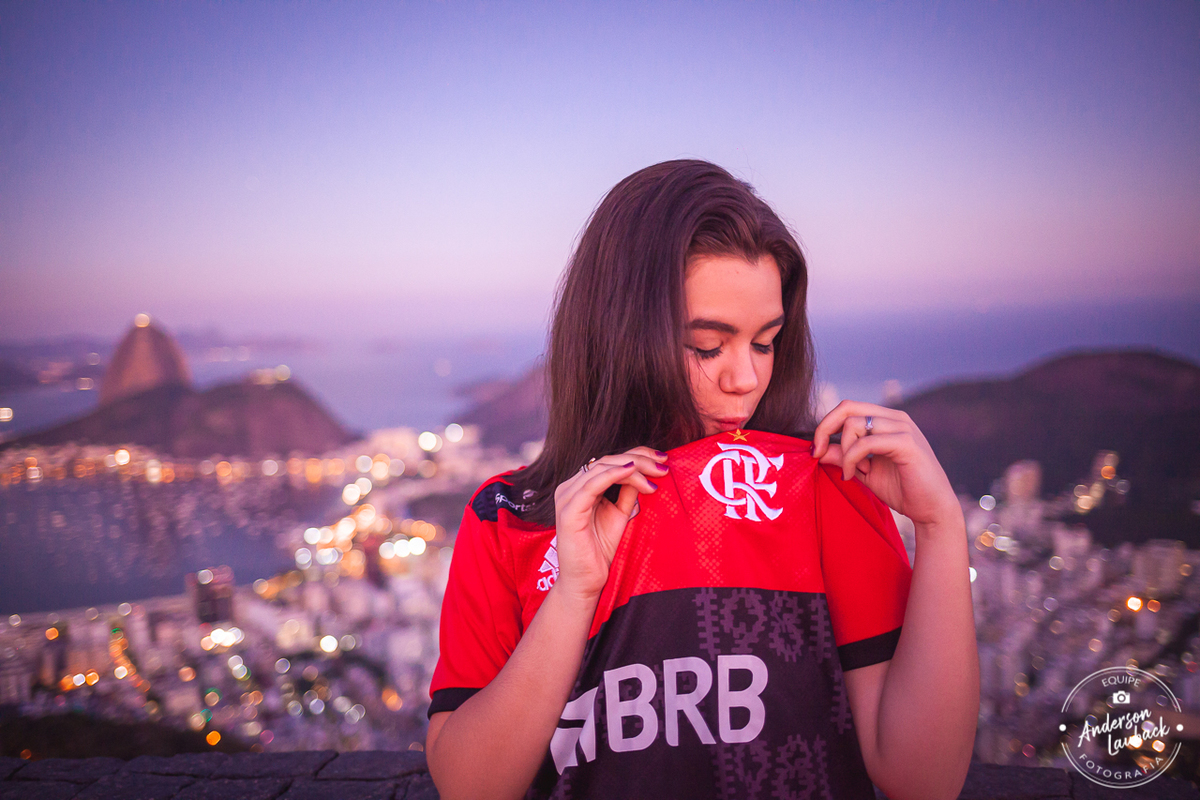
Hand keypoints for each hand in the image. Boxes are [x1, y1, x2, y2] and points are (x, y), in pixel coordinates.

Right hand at [552, 446, 667, 600]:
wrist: (585, 581)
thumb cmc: (599, 551)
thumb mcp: (619, 514)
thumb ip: (627, 492)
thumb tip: (644, 473)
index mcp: (581, 486)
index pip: (610, 461)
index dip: (637, 455)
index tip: (662, 459)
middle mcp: (570, 487)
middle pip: (607, 460)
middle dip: (639, 459)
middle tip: (663, 464)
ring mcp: (567, 497)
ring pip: (601, 468)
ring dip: (633, 466)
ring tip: (655, 473)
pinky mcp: (569, 510)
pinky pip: (592, 484)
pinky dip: (613, 475)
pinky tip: (632, 472)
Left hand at [810, 401, 960, 528]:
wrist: (931, 510)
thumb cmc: (901, 489)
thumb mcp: (863, 472)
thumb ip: (844, 457)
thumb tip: (819, 449)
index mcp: (886, 420)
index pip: (848, 408)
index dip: (825, 425)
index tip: (817, 450)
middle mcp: (895, 418)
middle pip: (847, 407)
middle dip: (825, 429)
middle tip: (819, 454)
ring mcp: (902, 428)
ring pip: (854, 424)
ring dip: (845, 451)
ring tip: (854, 472)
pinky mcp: (907, 443)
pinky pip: (866, 442)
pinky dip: (852, 458)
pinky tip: (856, 474)